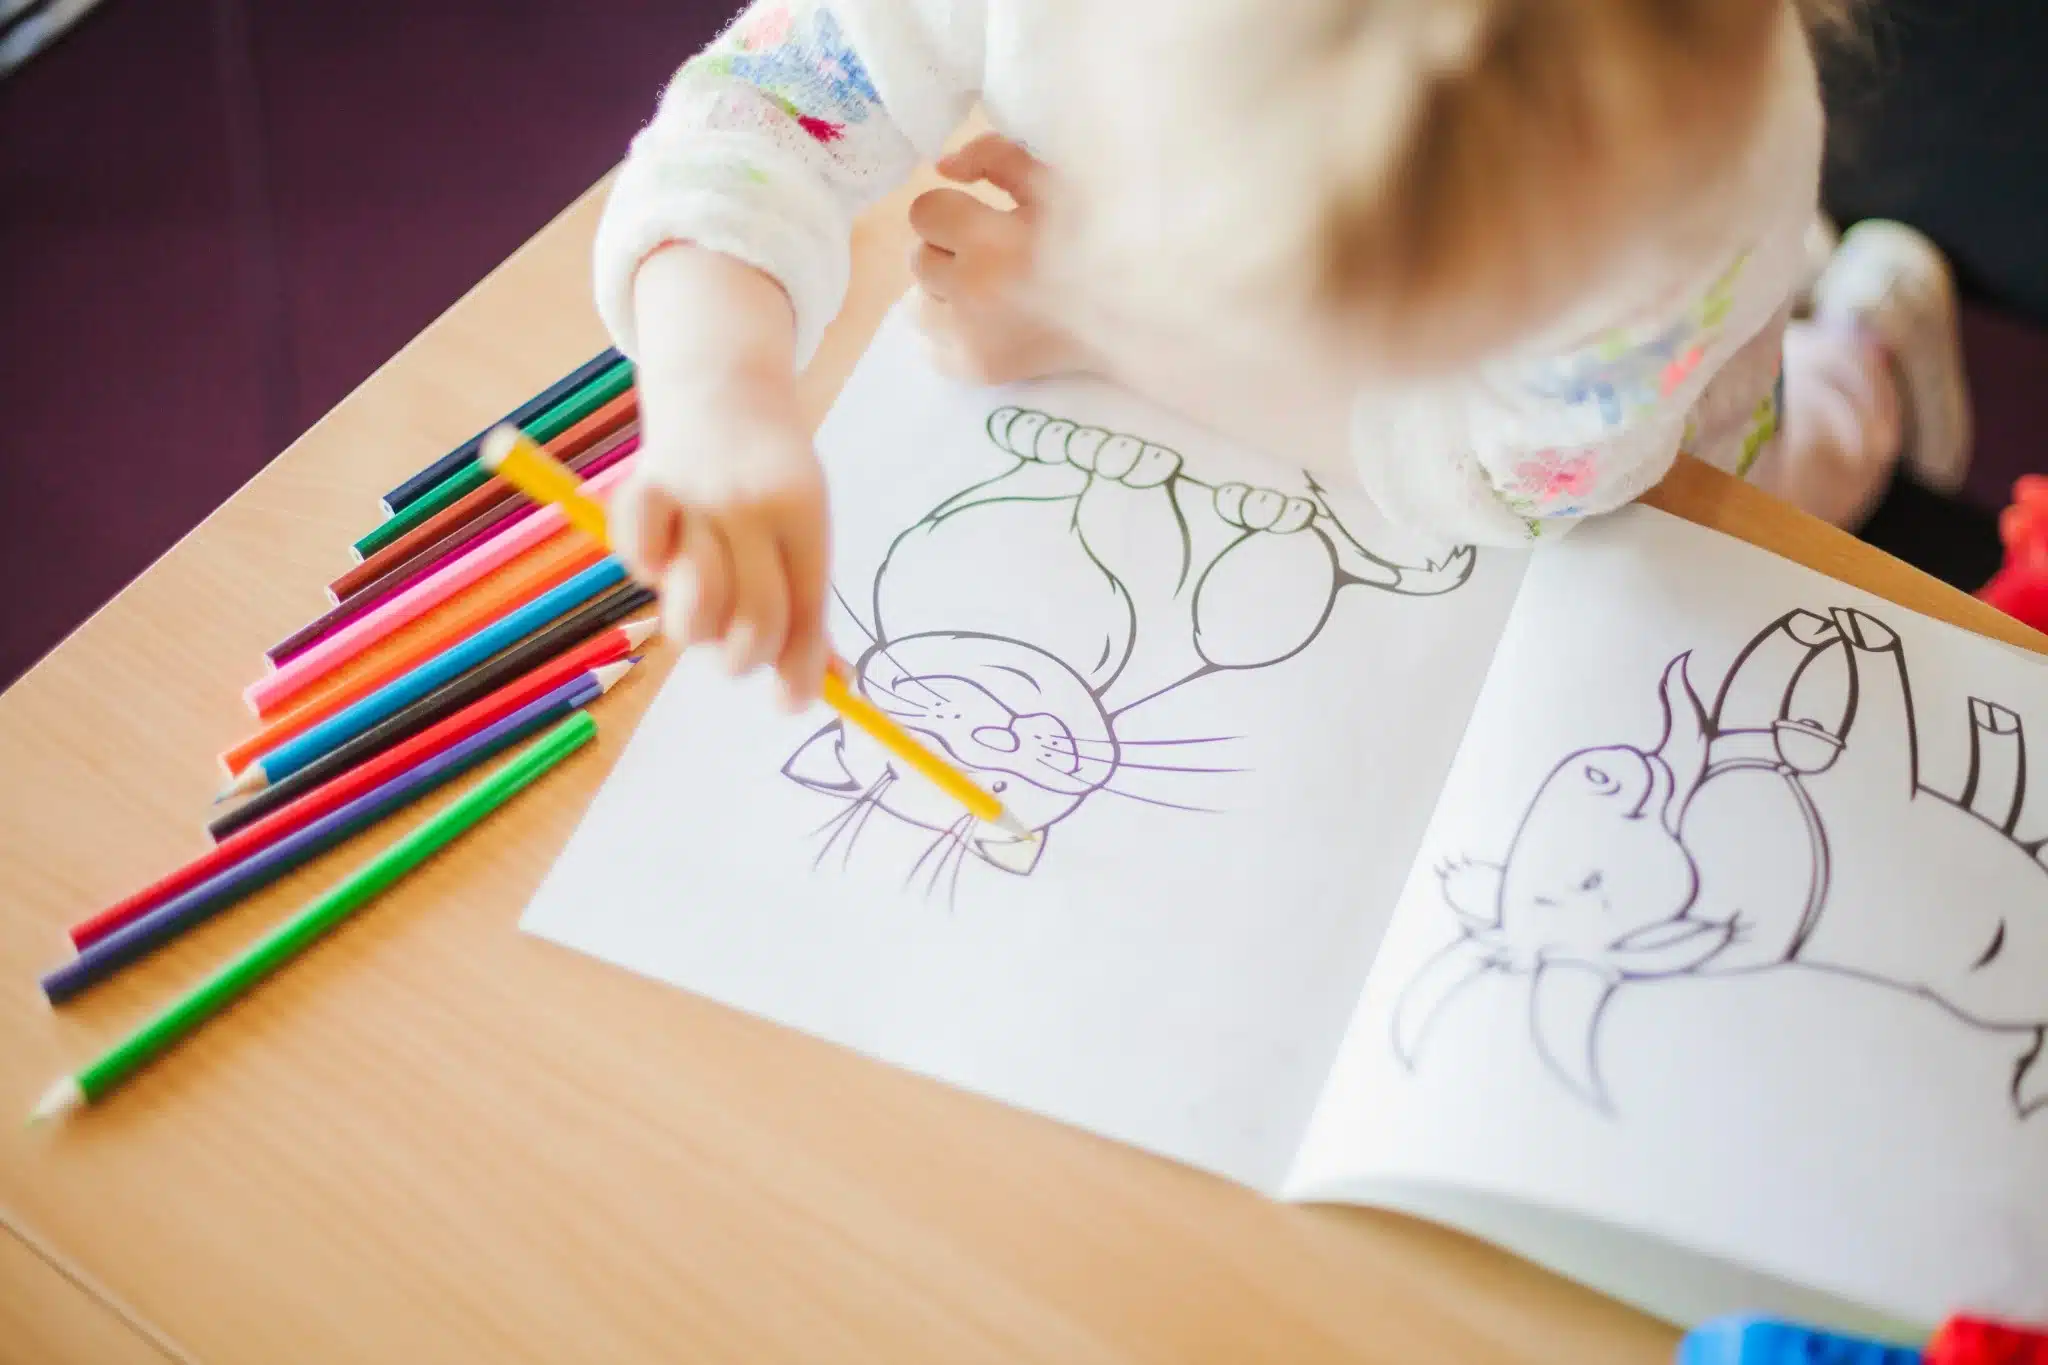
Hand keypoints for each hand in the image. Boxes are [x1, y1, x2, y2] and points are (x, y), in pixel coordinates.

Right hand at [617, 246, 831, 705]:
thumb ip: (810, 604)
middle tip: (742, 652)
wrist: (723, 386)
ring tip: (704, 601)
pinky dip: (648, 569)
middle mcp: (749, 503)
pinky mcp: (643, 489)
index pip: (805, 609)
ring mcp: (694, 496)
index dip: (800, 666)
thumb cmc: (773, 476)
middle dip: (748, 658)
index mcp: (802, 511)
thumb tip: (829, 688)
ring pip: (694, 610)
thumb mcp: (806, 526)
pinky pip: (640, 561)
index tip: (792, 704)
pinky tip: (664, 556)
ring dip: (698, 625)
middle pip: (754, 622)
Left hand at [909, 134, 1092, 384]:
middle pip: (919, 258)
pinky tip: (987, 324)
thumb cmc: (1095, 237)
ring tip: (989, 292)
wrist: (1133, 311)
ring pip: (920, 304)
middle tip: (993, 257)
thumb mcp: (1052, 182)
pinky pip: (932, 349)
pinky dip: (953, 334)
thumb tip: (944, 166)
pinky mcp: (977, 370)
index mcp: (988, 240)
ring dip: (947, 294)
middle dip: (950, 252)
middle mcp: (971, 292)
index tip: (983, 220)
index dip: (953, 212)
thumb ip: (995, 157)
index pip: (924, 213)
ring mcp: (971, 338)